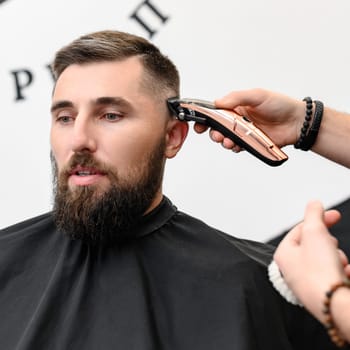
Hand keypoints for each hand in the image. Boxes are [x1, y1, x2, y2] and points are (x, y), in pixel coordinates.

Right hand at [194, 88, 304, 149]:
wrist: (297, 122)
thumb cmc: (280, 105)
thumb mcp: (257, 95)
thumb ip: (236, 97)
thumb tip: (217, 102)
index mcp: (237, 107)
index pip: (217, 112)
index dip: (206, 118)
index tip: (199, 123)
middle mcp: (238, 120)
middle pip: (218, 128)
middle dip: (213, 132)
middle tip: (216, 135)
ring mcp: (244, 132)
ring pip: (226, 139)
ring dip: (223, 141)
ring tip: (228, 141)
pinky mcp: (250, 143)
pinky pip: (237, 147)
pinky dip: (234, 147)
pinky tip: (237, 145)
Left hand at [274, 201, 347, 321]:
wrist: (334, 305)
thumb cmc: (319, 272)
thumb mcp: (314, 233)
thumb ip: (313, 215)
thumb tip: (313, 203)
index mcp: (284, 254)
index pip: (300, 229)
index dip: (318, 219)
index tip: (334, 215)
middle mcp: (292, 269)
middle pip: (315, 244)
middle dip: (330, 244)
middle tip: (331, 248)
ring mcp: (307, 282)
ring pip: (328, 259)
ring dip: (338, 258)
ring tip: (338, 265)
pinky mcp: (322, 292)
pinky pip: (335, 274)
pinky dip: (343, 272)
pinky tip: (345, 275)